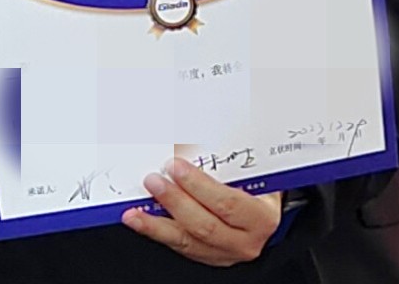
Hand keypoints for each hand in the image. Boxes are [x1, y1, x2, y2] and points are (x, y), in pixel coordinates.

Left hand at [122, 158, 284, 266]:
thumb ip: (226, 161)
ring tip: (135, 211)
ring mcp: (225, 253)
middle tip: (153, 180)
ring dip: (157, 224)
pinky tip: (140, 221)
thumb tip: (186, 141)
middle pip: (205, 225)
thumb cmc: (257, 186)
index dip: (199, 185)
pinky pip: (179, 246)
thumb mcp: (252, 171)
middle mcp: (245, 241)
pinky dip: (157, 232)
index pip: (227, 203)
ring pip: (187, 241)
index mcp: (261, 217)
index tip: (176, 166)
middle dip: (175, 201)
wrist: (263, 212)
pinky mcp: (207, 257)